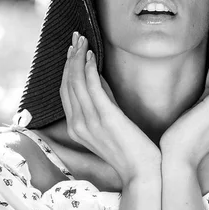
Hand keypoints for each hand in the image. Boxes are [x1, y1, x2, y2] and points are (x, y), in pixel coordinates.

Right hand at [60, 32, 161, 186]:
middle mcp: (77, 125)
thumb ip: (102, 103)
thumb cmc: (130, 149)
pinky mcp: (106, 118)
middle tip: (76, 37)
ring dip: (77, 58)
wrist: (142, 172)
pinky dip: (88, 70)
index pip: (65, 92)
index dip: (67, 68)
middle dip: (70, 58)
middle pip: (67, 84)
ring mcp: (89, 123)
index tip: (72, 49)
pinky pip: (92, 89)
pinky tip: (90, 56)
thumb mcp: (109, 124)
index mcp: (76, 128)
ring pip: (76, 83)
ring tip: (82, 40)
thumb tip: (97, 78)